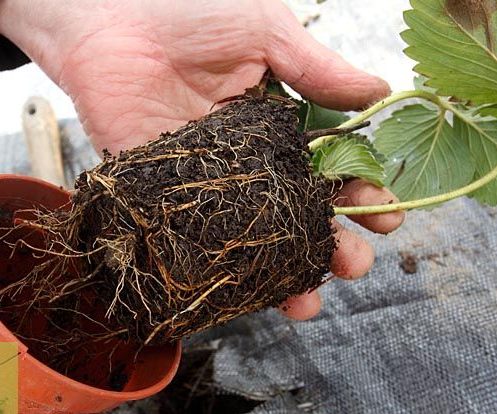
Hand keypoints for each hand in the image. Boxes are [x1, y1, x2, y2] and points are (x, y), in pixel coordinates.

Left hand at [0, 0, 403, 318]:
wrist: (107, 14)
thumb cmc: (188, 10)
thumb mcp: (265, 32)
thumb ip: (318, 70)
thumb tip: (382, 91)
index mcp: (276, 125)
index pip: (328, 168)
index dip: (360, 193)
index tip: (389, 215)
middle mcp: (246, 162)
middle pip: (295, 215)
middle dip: (329, 245)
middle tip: (354, 265)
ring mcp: (206, 185)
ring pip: (251, 239)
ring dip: (281, 275)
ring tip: (308, 302)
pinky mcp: (162, 198)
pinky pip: (195, 243)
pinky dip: (220, 272)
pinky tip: (247, 295)